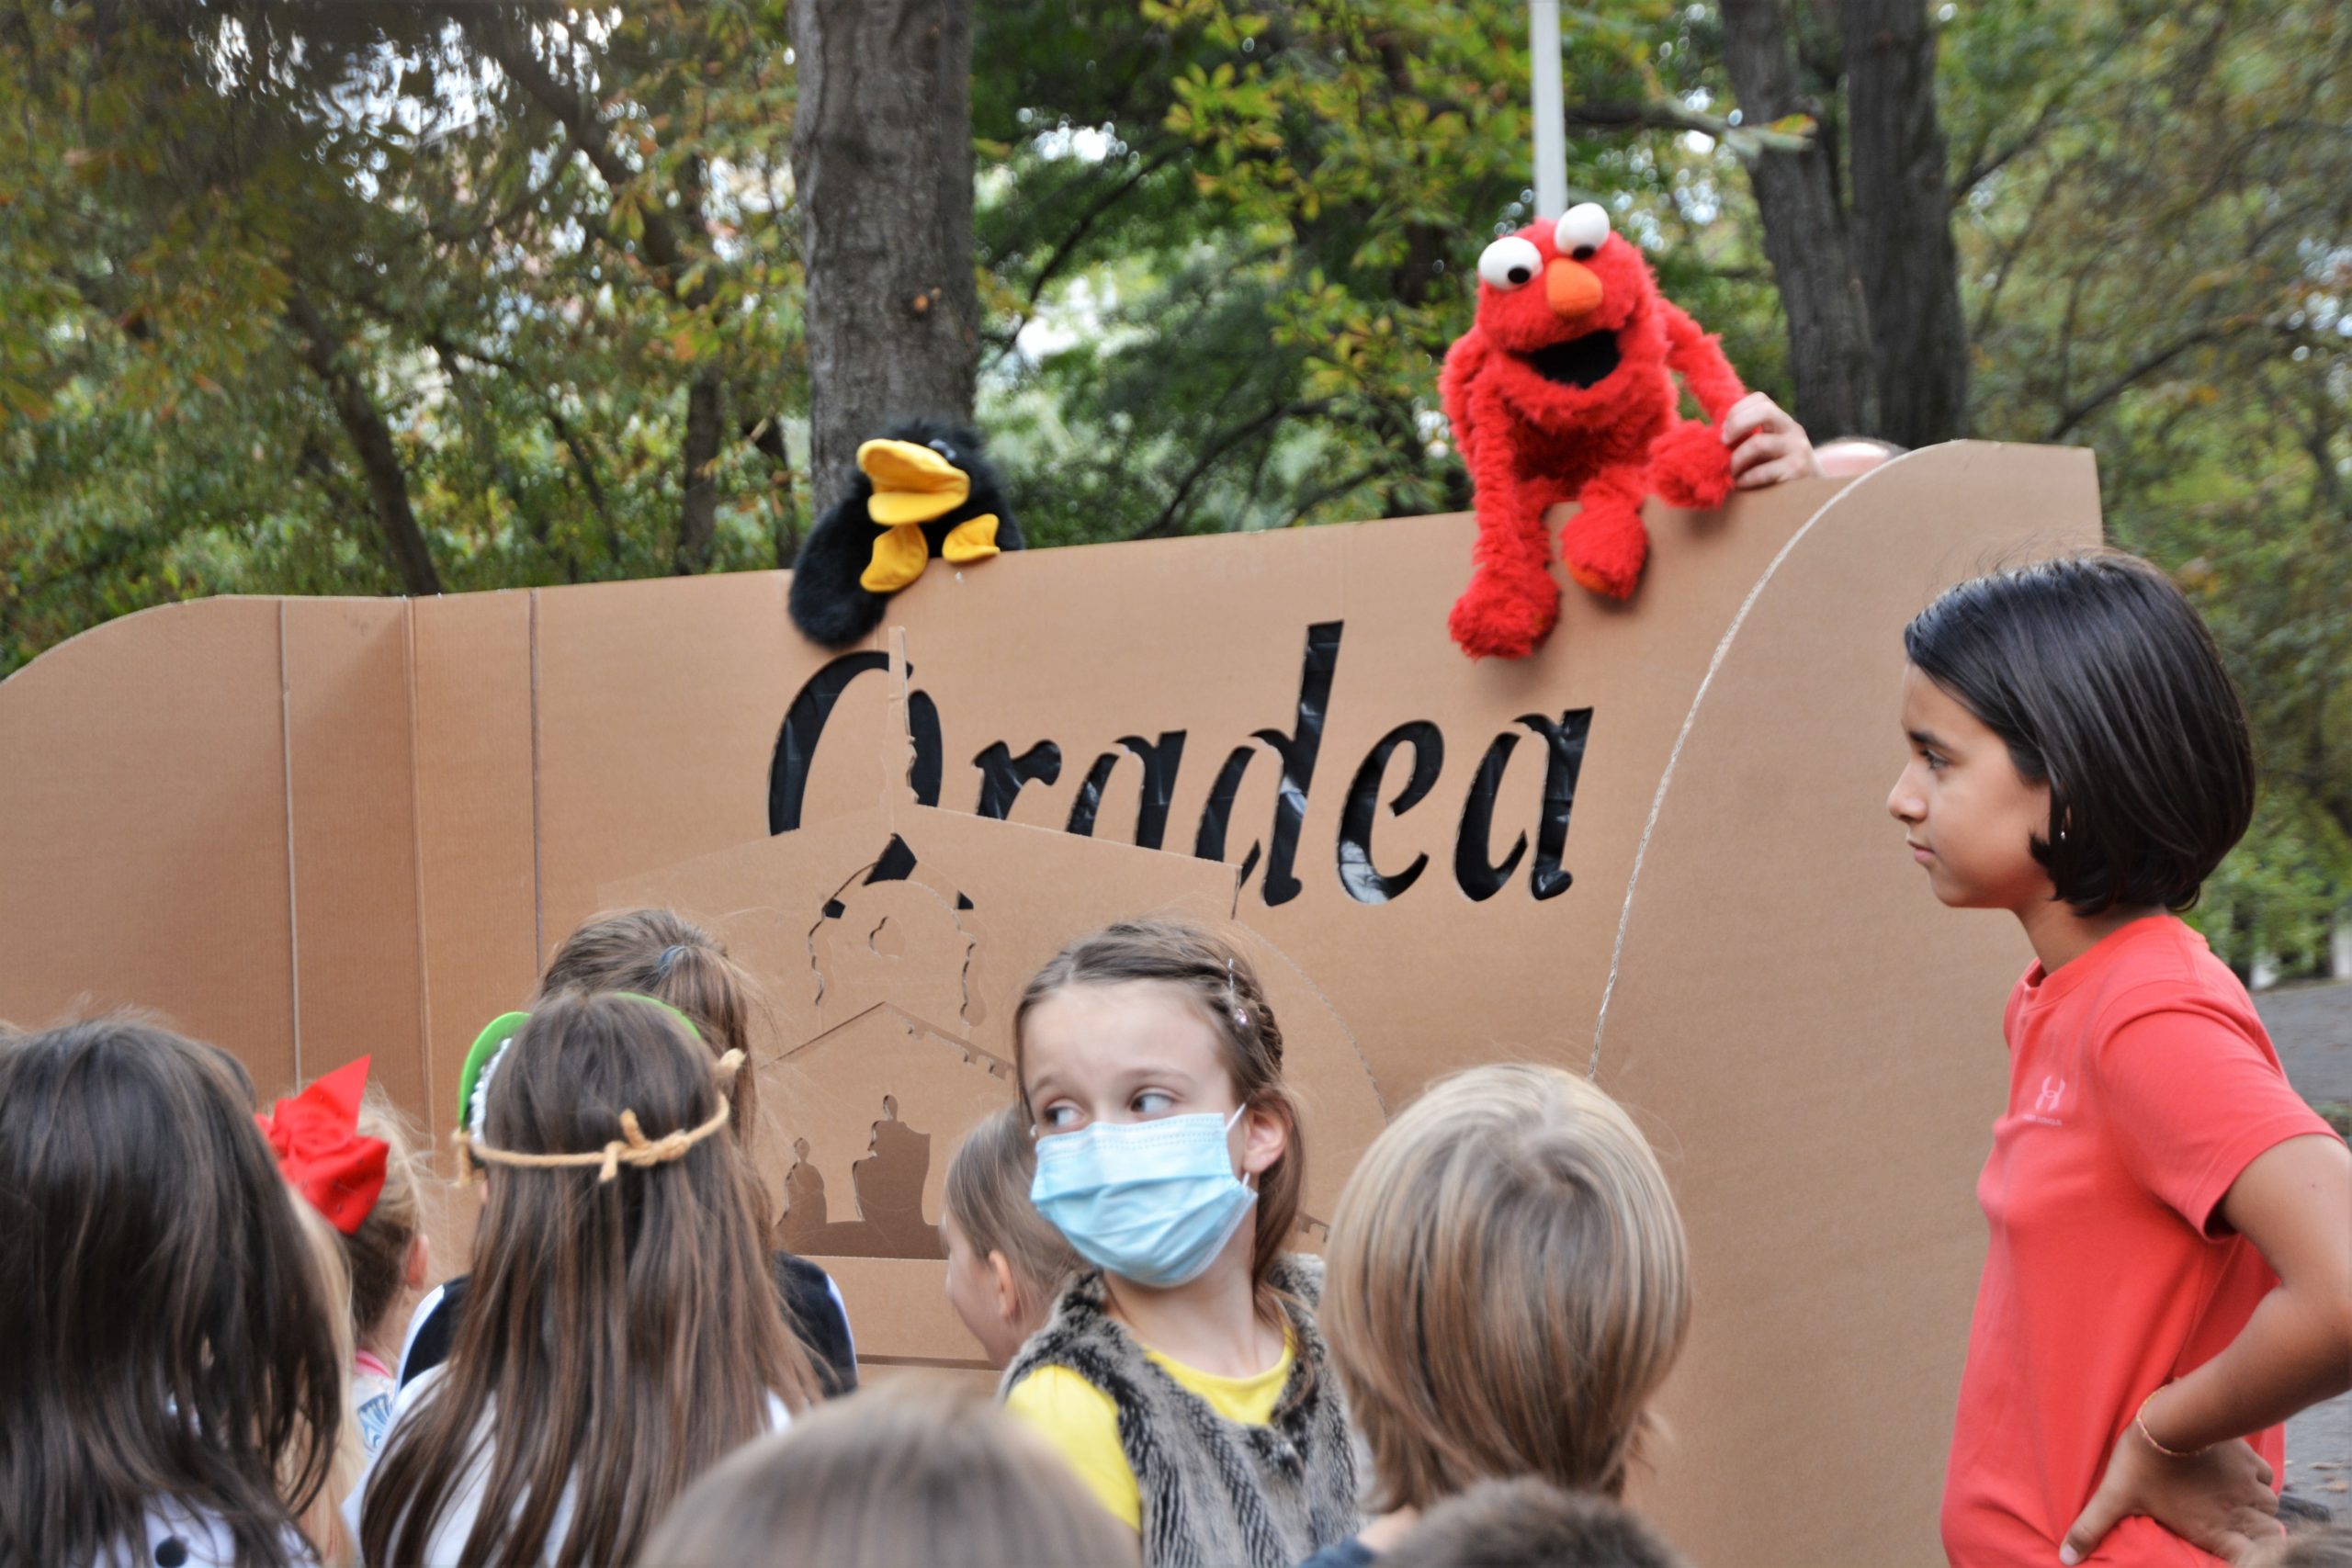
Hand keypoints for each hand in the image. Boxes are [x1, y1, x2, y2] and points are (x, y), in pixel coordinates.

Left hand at [1719, 391, 1820, 488]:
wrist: (1812, 497)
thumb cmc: (1779, 474)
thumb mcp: (1766, 451)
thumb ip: (1747, 439)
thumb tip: (1714, 435)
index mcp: (1782, 422)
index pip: (1760, 399)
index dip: (1737, 410)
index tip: (1723, 431)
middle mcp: (1793, 430)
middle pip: (1764, 410)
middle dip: (1737, 424)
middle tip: (1723, 443)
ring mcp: (1798, 449)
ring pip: (1757, 443)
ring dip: (1736, 460)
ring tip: (1732, 472)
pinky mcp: (1797, 470)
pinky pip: (1761, 472)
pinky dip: (1744, 479)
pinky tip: (1741, 485)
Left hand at [2059, 1427, 2279, 1564]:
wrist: (2169, 1419)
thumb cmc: (2140, 1464)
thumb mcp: (2113, 1497)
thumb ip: (2091, 1528)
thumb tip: (2065, 1557)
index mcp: (2210, 1529)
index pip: (2250, 1559)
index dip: (2253, 1561)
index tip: (2241, 1554)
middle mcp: (2236, 1512)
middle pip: (2268, 1533)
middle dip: (2259, 1533)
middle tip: (2238, 1525)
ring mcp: (2246, 1485)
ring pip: (2270, 1504)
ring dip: (2259, 1505)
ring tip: (2237, 1499)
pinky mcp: (2248, 1459)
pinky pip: (2267, 1475)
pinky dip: (2259, 1478)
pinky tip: (2240, 1472)